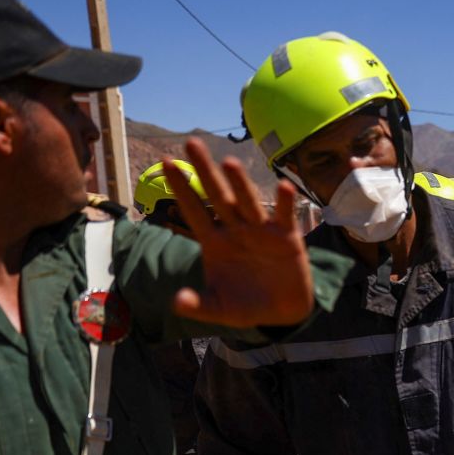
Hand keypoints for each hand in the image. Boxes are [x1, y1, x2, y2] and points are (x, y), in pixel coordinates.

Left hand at [163, 138, 313, 326]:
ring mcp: (261, 231)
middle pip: (218, 196)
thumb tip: (177, 301)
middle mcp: (236, 230)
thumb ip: (199, 305)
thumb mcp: (220, 309)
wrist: (281, 312)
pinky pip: (286, 217)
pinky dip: (286, 203)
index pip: (193, 210)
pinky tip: (284, 186)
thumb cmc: (246, 305)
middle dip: (205, 170)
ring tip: (229, 163)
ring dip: (240, 183)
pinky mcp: (287, 238)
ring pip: (248, 202)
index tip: (166, 162)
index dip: (180, 188)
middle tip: (191, 142)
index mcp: (215, 242)